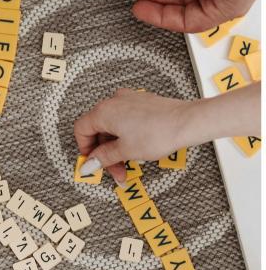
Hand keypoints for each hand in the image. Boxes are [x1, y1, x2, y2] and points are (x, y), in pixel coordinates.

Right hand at [74, 89, 189, 181]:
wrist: (187, 122)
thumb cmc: (159, 133)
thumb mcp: (125, 151)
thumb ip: (103, 158)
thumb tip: (89, 164)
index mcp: (104, 111)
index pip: (81, 129)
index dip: (85, 149)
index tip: (93, 163)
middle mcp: (114, 101)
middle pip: (97, 129)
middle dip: (104, 153)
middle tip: (115, 170)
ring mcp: (128, 100)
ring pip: (112, 126)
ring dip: (116, 146)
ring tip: (128, 163)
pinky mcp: (141, 103)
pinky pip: (125, 120)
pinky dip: (126, 135)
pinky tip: (136, 148)